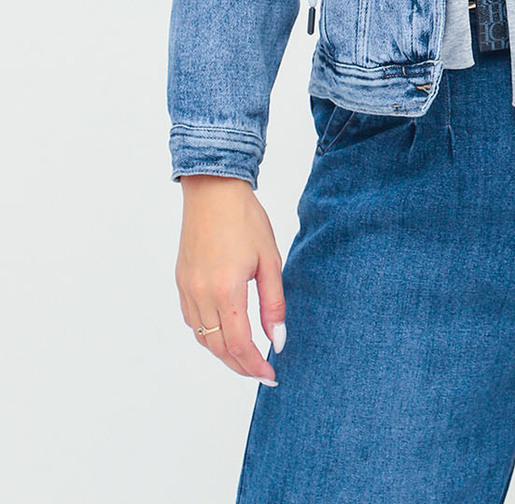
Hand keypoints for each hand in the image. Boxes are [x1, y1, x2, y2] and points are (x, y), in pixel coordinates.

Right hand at [175, 175, 286, 383]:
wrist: (214, 191)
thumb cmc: (246, 220)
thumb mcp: (270, 260)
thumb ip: (273, 304)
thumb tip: (278, 341)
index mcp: (226, 290)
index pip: (240, 345)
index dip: (254, 367)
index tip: (271, 377)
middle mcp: (201, 295)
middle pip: (219, 348)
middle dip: (240, 366)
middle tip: (261, 373)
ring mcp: (187, 289)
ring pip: (203, 337)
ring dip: (223, 353)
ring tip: (246, 357)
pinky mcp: (182, 281)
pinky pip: (192, 321)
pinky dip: (209, 334)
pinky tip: (225, 331)